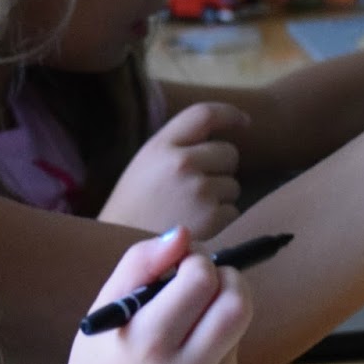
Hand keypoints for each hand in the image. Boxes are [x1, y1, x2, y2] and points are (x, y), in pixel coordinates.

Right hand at [59, 229, 251, 363]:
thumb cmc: (100, 362)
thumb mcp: (106, 308)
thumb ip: (141, 262)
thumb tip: (184, 233)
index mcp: (146, 343)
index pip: (201, 281)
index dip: (197, 261)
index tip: (181, 265)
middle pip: (238, 303)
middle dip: (228, 278)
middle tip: (205, 280)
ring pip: (240, 322)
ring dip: (225, 305)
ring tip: (194, 314)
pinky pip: (234, 349)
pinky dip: (218, 337)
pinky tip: (189, 350)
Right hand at [101, 101, 249, 235]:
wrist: (120, 249)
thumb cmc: (134, 207)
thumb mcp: (145, 164)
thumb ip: (177, 147)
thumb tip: (217, 142)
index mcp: (161, 146)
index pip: (204, 114)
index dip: (229, 114)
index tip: (244, 121)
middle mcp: (182, 163)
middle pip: (228, 153)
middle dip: (221, 168)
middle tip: (198, 187)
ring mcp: (199, 190)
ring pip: (233, 185)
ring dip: (220, 196)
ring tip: (191, 209)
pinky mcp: (211, 217)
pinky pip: (233, 211)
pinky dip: (221, 219)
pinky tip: (196, 225)